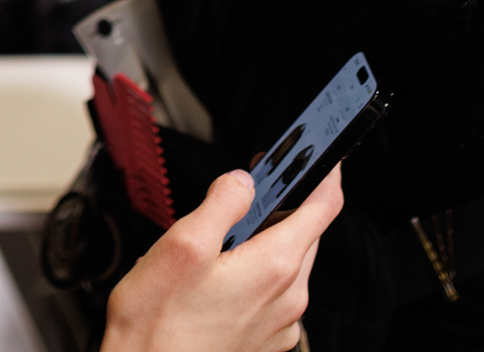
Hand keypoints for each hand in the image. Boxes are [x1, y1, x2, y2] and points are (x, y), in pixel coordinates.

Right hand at [102, 167, 341, 351]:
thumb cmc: (158, 324)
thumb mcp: (182, 245)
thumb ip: (220, 203)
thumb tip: (243, 181)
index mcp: (274, 266)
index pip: (324, 205)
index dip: (326, 170)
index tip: (322, 150)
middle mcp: (287, 297)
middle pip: (306, 231)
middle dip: (287, 201)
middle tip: (259, 179)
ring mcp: (279, 322)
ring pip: (290, 261)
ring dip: (270, 236)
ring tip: (228, 228)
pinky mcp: (265, 338)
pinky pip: (275, 291)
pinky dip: (260, 269)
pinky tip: (224, 270)